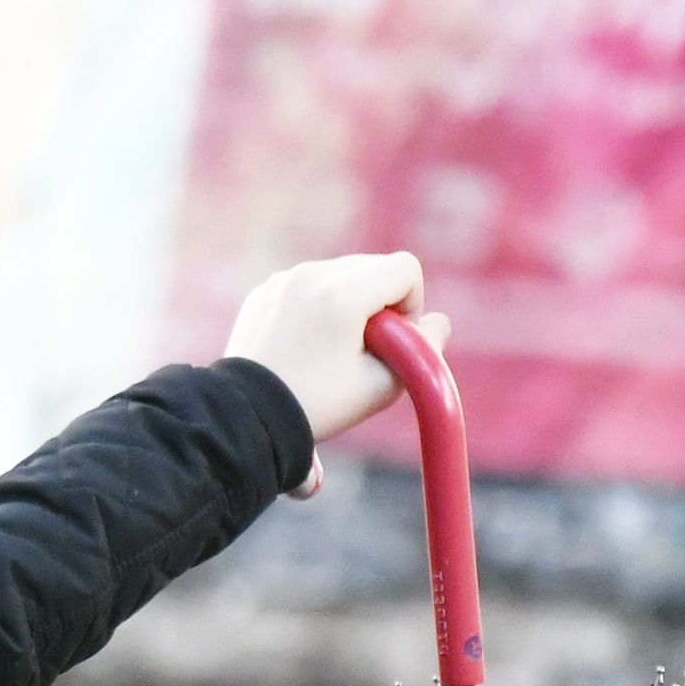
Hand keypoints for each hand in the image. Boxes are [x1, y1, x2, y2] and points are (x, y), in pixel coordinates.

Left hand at [220, 253, 439, 447]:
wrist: (246, 418)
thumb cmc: (317, 405)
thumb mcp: (382, 385)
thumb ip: (423, 349)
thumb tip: (438, 321)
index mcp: (341, 293)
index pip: (405, 268)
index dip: (412, 305)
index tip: (393, 340)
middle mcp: (311, 274)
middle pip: (374, 267)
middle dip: (381, 303)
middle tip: (364, 350)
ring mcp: (283, 279)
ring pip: (341, 274)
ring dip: (350, 303)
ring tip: (330, 351)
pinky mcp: (265, 290)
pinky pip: (309, 285)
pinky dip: (318, 307)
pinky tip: (304, 346)